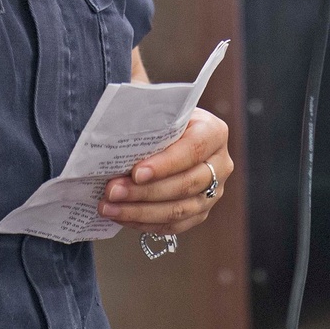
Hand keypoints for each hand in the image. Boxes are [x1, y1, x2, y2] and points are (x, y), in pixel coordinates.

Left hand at [97, 108, 232, 234]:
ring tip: (108, 207)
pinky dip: (145, 223)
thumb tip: (112, 106)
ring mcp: (213, 191)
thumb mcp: (153, 105)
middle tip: (111, 191)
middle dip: (145, 192)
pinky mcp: (200, 211)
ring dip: (140, 211)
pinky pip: (175, 225)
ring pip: (179, 209)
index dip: (164, 164)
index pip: (192, 150)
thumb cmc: (153, 115)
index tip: (135, 171)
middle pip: (185, 184)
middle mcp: (220, 163)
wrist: (161, 130)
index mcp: (213, 131)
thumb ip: (141, 103)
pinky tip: (121, 217)